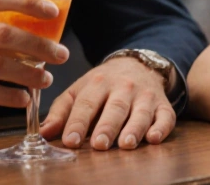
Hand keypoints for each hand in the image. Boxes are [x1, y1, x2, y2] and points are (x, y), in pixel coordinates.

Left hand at [40, 57, 173, 149]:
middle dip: (107, 126)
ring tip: (126, 144)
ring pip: (140, 112)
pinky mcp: (163, 105)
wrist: (137, 65)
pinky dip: (161, 128)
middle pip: (115, 107)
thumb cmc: (102, 85)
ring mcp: (145, 96)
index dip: (78, 122)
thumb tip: (44, 133)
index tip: (70, 141)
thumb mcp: (79, 90)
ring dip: (134, 128)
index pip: (86, 103)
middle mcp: (123, 87)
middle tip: (98, 144)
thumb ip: (61, 112)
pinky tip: (153, 138)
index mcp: (98, 83)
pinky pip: (166, 116)